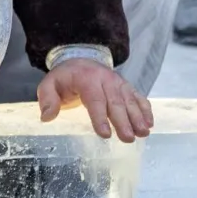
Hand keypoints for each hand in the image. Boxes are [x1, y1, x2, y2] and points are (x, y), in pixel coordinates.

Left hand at [37, 58, 153, 142]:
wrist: (81, 59)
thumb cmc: (65, 78)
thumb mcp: (49, 84)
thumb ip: (47, 99)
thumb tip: (46, 117)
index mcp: (86, 79)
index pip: (94, 100)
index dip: (100, 117)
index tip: (105, 134)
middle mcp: (106, 80)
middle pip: (115, 102)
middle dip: (123, 121)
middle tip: (128, 138)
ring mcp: (118, 83)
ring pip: (129, 100)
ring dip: (137, 117)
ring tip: (143, 133)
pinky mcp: (126, 87)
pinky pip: (138, 97)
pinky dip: (145, 109)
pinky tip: (149, 123)